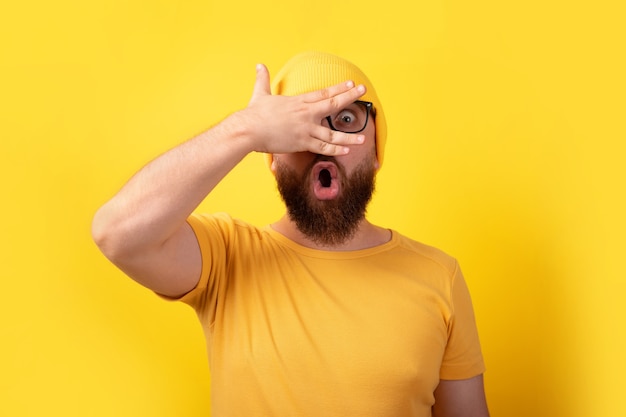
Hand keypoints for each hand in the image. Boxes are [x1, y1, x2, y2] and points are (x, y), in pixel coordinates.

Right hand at [243, 63, 366, 155]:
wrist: (249, 129)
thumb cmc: (254, 113)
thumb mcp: (260, 93)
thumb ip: (263, 79)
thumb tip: (259, 65)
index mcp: (299, 101)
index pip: (324, 93)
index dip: (339, 88)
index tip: (351, 83)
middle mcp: (306, 113)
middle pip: (333, 104)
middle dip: (350, 97)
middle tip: (363, 91)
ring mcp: (306, 129)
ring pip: (332, 133)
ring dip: (349, 136)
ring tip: (363, 137)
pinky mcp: (302, 143)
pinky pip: (323, 148)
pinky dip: (335, 150)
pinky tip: (346, 151)